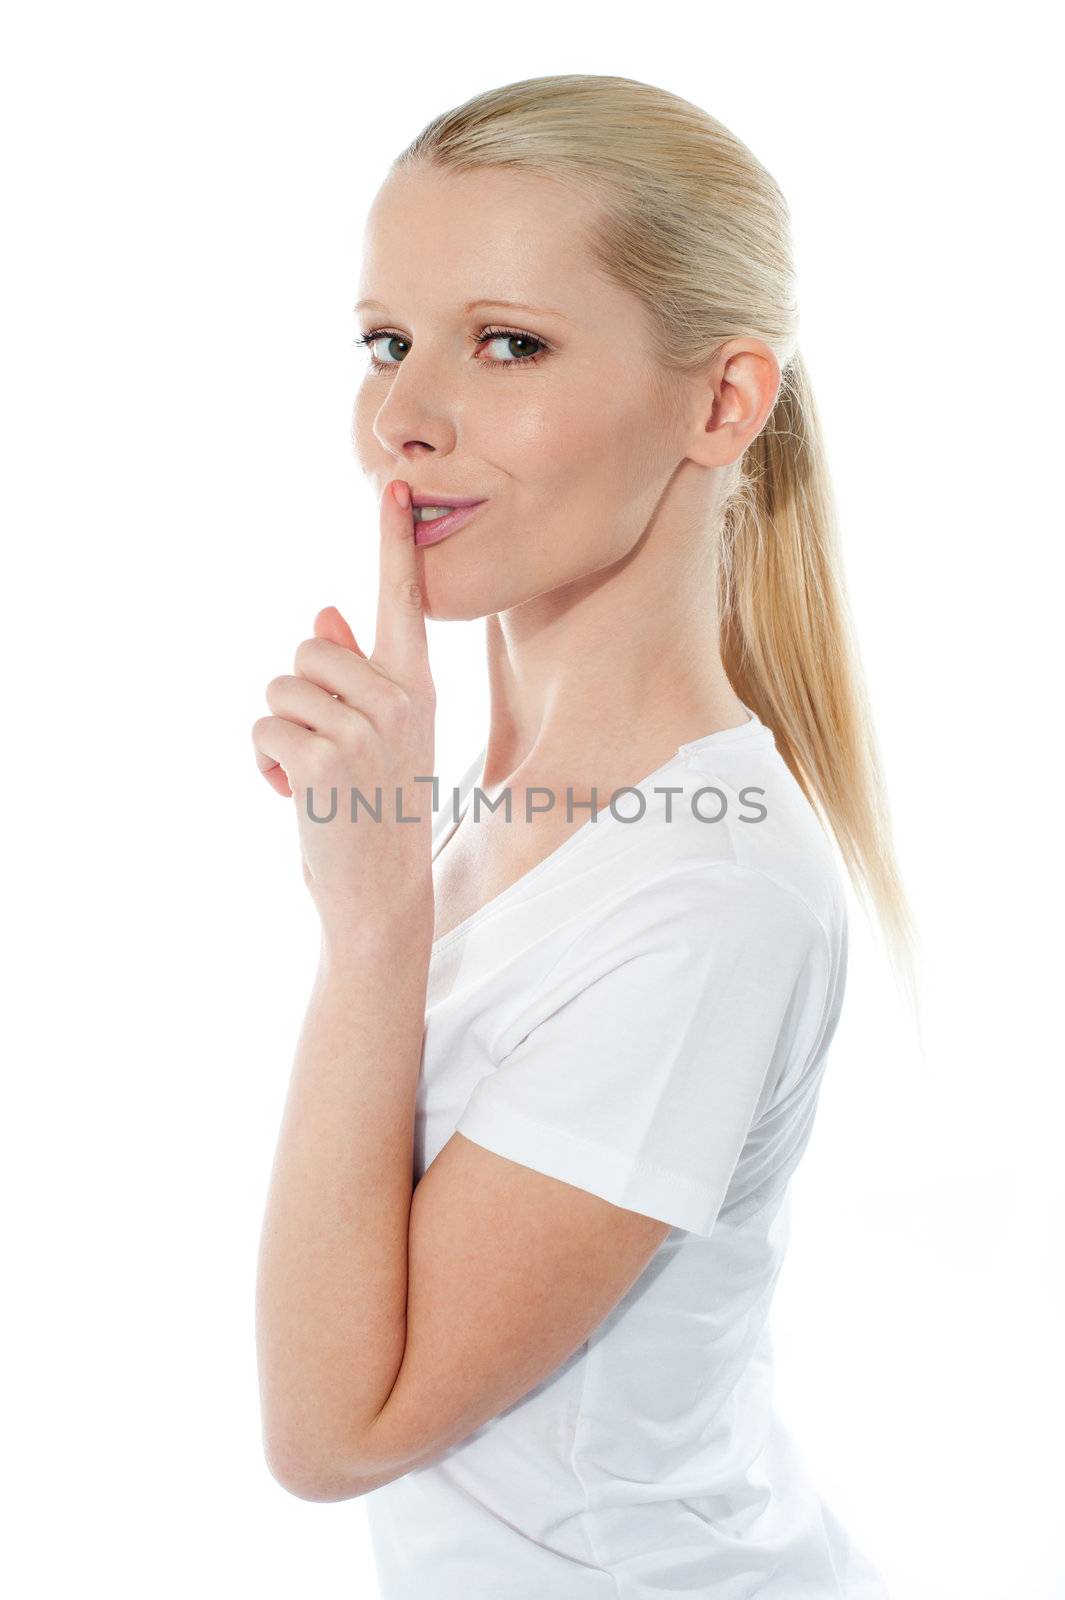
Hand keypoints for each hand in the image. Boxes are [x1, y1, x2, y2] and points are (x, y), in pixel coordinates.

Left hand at [251, 480, 435, 940]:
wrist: (383, 897)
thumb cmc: (380, 811)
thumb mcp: (383, 740)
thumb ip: (358, 675)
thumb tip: (322, 613)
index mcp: (417, 689)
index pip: (403, 600)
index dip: (392, 539)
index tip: (395, 482)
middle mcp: (398, 700)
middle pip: (308, 649)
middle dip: (299, 695)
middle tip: (328, 751)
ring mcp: (363, 729)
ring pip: (279, 687)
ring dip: (280, 733)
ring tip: (315, 778)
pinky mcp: (323, 758)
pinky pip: (262, 727)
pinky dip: (265, 764)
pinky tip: (296, 797)